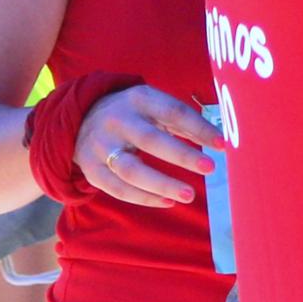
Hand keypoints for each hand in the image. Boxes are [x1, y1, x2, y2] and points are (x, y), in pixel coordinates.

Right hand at [78, 84, 221, 207]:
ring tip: (189, 195)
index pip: (172, 111)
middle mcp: (117, 120)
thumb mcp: (153, 107)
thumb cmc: (132, 115)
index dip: (198, 128)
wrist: (80, 120)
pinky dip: (144, 198)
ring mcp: (101, 146)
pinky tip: (168, 202)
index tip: (222, 144)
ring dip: (162, 184)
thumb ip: (182, 122)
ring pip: (131, 170)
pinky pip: (118, 189)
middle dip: (181, 155)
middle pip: (150, 140)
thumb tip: (218, 140)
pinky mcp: (92, 169)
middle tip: (210, 168)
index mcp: (138, 99)